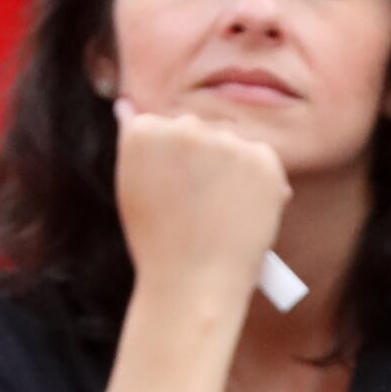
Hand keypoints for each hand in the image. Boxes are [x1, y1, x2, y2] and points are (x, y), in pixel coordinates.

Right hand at [112, 100, 293, 306]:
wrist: (192, 287)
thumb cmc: (159, 246)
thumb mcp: (132, 188)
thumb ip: (136, 146)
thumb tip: (126, 104)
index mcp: (144, 130)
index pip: (163, 128)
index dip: (172, 166)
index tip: (172, 196)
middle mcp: (184, 127)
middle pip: (198, 131)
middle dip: (202, 162)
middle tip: (199, 211)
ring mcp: (226, 141)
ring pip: (232, 145)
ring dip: (232, 171)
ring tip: (220, 217)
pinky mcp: (262, 158)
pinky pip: (263, 159)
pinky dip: (261, 183)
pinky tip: (242, 214)